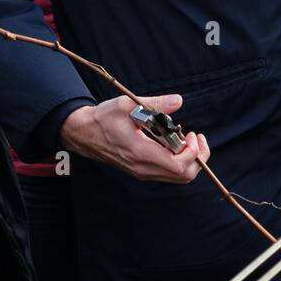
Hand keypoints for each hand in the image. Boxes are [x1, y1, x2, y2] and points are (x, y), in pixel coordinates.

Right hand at [59, 94, 209, 182]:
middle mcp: (143, 168)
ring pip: (178, 178)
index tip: (192, 133)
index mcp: (141, 153)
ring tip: (188, 139)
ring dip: (190, 160)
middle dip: (198, 157)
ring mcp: (142, 172)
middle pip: (183, 176)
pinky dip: (180, 162)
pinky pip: (168, 174)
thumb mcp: (127, 104)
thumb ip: (155, 104)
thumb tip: (178, 101)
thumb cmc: (103, 118)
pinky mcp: (141, 171)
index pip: (178, 166)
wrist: (83, 133)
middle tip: (196, 137)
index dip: (193, 152)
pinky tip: (175, 144)